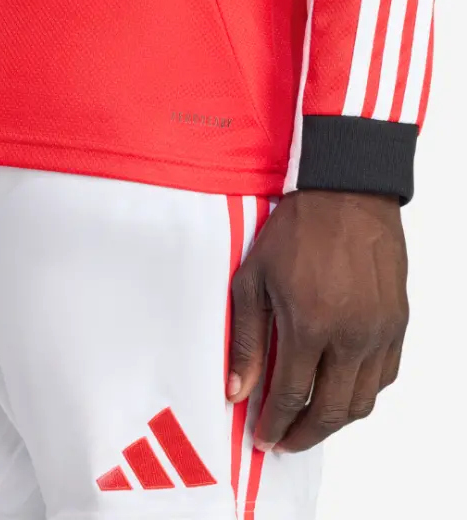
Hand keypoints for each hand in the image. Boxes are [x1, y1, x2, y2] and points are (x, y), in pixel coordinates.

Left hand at [227, 190, 408, 452]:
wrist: (345, 194)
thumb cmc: (293, 232)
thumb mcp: (253, 280)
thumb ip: (248, 340)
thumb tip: (237, 389)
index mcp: (310, 325)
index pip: (291, 396)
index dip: (275, 424)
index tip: (262, 437)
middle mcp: (352, 336)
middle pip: (331, 410)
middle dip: (305, 435)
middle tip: (284, 441)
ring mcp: (381, 331)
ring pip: (363, 401)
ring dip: (334, 420)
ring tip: (309, 422)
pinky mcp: (398, 322)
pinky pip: (385, 375)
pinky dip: (362, 393)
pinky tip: (340, 389)